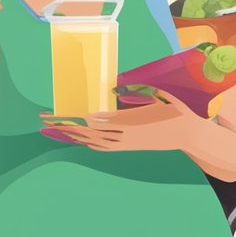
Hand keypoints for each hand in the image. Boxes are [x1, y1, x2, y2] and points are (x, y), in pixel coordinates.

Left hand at [54, 88, 205, 152]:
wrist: (188, 135)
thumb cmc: (174, 110)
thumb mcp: (158, 96)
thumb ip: (136, 92)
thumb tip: (114, 89)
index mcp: (131, 121)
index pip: (98, 120)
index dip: (79, 119)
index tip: (63, 117)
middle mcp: (125, 135)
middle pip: (90, 132)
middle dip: (67, 127)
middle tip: (47, 121)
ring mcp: (127, 143)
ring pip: (94, 141)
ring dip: (74, 136)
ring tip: (56, 131)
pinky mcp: (130, 147)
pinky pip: (105, 147)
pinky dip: (90, 144)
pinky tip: (80, 141)